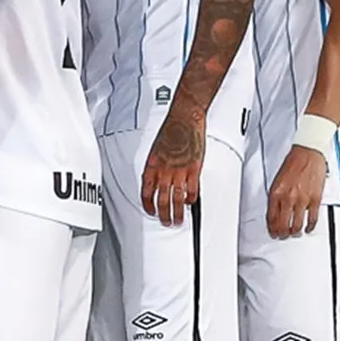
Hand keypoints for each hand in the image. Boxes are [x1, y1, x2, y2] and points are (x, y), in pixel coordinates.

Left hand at [140, 105, 205, 227]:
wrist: (184, 118)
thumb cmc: (171, 130)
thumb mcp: (156, 150)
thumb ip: (156, 167)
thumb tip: (157, 180)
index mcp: (152, 166)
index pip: (146, 191)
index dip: (147, 204)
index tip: (150, 211)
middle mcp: (164, 170)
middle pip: (161, 199)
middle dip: (163, 214)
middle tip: (166, 221)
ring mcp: (179, 171)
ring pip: (176, 199)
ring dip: (177, 212)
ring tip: (178, 220)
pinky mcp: (193, 169)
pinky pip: (191, 189)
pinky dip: (190, 198)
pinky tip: (190, 202)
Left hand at [265, 144, 327, 238]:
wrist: (307, 154)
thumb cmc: (293, 163)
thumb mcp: (277, 180)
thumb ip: (276, 196)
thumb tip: (275, 211)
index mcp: (276, 193)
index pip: (271, 217)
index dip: (272, 228)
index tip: (273, 232)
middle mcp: (288, 198)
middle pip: (283, 224)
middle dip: (282, 233)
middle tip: (283, 236)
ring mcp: (302, 200)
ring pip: (296, 224)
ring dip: (294, 232)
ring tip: (294, 233)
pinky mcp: (315, 199)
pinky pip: (312, 218)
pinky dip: (310, 226)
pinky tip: (308, 228)